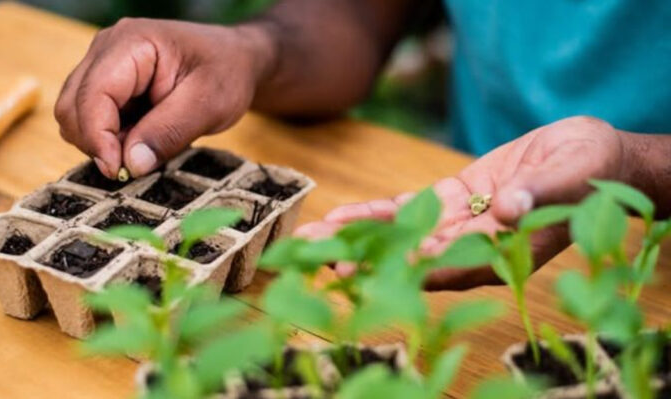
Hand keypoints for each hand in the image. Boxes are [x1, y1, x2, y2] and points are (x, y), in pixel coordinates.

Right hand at [54, 18, 274, 177]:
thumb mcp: (209, 104)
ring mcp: (102, 65)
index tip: (119, 171)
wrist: (235, 60)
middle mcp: (106, 49)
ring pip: (75, 116)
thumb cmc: (226, 73)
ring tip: (146, 145)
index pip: (92, 95)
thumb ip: (169, 132)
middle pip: (72, 107)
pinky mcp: (106, 84)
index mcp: (131, 43)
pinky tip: (141, 139)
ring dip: (103, 143)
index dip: (98, 138)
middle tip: (136, 163)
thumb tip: (131, 165)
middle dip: (97, 143)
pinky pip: (90, 119)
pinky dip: (109, 139)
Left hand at [296, 116, 628, 289]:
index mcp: (505, 252)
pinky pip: (408, 209)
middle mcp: (475, 246)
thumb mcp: (572, 175)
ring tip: (312, 237)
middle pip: (412, 256)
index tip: (366, 272)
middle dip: (365, 257)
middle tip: (317, 259)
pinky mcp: (452, 201)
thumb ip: (539, 192)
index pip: (449, 266)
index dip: (407, 268)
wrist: (589, 156)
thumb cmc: (590, 170)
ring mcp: (460, 224)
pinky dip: (376, 213)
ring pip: (401, 233)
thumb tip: (509, 209)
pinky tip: (341, 215)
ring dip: (357, 235)